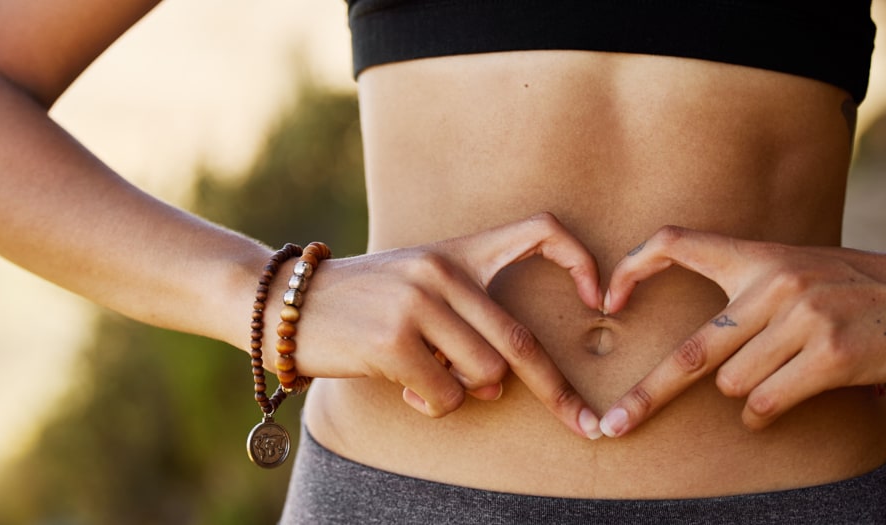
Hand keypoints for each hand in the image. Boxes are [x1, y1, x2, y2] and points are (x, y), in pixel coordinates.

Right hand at [289, 213, 604, 437]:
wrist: (282, 303)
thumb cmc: (357, 303)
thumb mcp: (414, 286)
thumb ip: (464, 319)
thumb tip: (500, 381)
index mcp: (455, 253)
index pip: (540, 231)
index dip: (581, 261)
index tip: (603, 303)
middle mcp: (442, 272)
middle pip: (519, 342)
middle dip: (557, 391)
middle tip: (583, 425)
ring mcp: (418, 305)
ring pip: (485, 376)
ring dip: (464, 394)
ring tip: (426, 379)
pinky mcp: (394, 340)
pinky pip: (445, 396)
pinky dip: (431, 404)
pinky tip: (401, 387)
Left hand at [597, 226, 885, 437]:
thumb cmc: (851, 287)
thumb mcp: (793, 268)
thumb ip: (745, 295)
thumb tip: (697, 356)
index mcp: (756, 257)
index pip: (678, 242)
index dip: (634, 266)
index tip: (607, 299)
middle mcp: (772, 284)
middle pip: (692, 351)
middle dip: (649, 394)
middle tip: (616, 424)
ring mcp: (801, 320)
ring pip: (732, 384)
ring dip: (744, 396)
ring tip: (779, 377)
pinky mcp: (829, 355)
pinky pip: (766, 403)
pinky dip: (764, 412)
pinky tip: (788, 397)